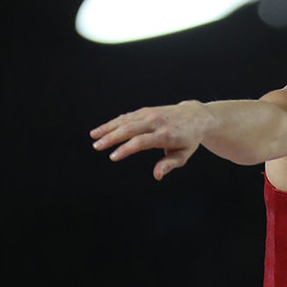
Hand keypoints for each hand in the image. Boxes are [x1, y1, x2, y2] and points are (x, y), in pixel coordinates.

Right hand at [90, 100, 208, 179]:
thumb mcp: (183, 155)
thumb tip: (157, 175)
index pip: (141, 142)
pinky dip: (113, 122)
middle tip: (96, 146)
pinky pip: (126, 117)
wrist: (194, 117)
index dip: (125, 149)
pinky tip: (102, 129)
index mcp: (165, 135)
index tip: (112, 157)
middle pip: (129, 129)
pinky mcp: (145, 111)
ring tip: (93, 137)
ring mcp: (149, 114)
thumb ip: (169, 164)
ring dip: (107, 128)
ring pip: (124, 120)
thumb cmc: (188, 140)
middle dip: (111, 138)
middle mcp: (155, 122)